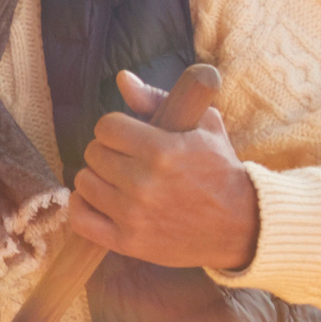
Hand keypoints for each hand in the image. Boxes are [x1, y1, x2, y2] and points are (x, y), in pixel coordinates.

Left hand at [63, 65, 261, 273]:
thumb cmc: (220, 169)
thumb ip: (158, 99)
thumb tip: (122, 79)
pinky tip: (97, 200)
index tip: (126, 135)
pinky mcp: (128, 242)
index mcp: (162, 150)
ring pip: (84, 183)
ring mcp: (133, 215)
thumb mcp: (202, 125)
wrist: (240, 224)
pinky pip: (80, 220)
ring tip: (115, 179)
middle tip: (124, 158)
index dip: (115, 127)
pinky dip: (82, 207)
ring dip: (96, 178)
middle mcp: (143, 183)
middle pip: (93, 153)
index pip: (106, 127)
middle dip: (107, 151)